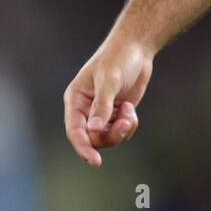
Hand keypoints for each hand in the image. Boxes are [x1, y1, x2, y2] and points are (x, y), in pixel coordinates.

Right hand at [64, 34, 153, 165]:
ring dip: (121, 130)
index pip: (75, 131)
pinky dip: (128, 124)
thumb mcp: (109, 80)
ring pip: (108, 137)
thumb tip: (94, 130)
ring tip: (129, 113)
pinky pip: (121, 131)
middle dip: (110, 135)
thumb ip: (102, 105)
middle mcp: (86, 109)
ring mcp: (102, 113)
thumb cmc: (118, 59)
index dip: (83, 148)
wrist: (136, 49)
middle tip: (125, 122)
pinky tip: (131, 109)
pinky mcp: (116, 113)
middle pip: (93, 139)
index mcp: (76, 100)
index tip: (95, 161)